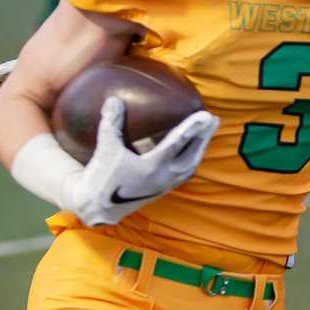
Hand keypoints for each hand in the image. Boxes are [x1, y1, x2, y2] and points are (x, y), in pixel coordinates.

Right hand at [63, 97, 218, 225]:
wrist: (95, 209)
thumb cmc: (100, 179)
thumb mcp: (105, 149)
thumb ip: (111, 123)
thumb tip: (115, 100)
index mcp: (152, 167)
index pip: (178, 144)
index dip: (193, 128)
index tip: (207, 116)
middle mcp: (163, 177)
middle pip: (191, 156)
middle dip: (204, 138)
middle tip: (214, 120)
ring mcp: (163, 186)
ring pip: (188, 167)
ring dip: (198, 150)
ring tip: (205, 136)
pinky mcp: (158, 191)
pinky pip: (180, 174)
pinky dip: (187, 161)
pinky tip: (185, 153)